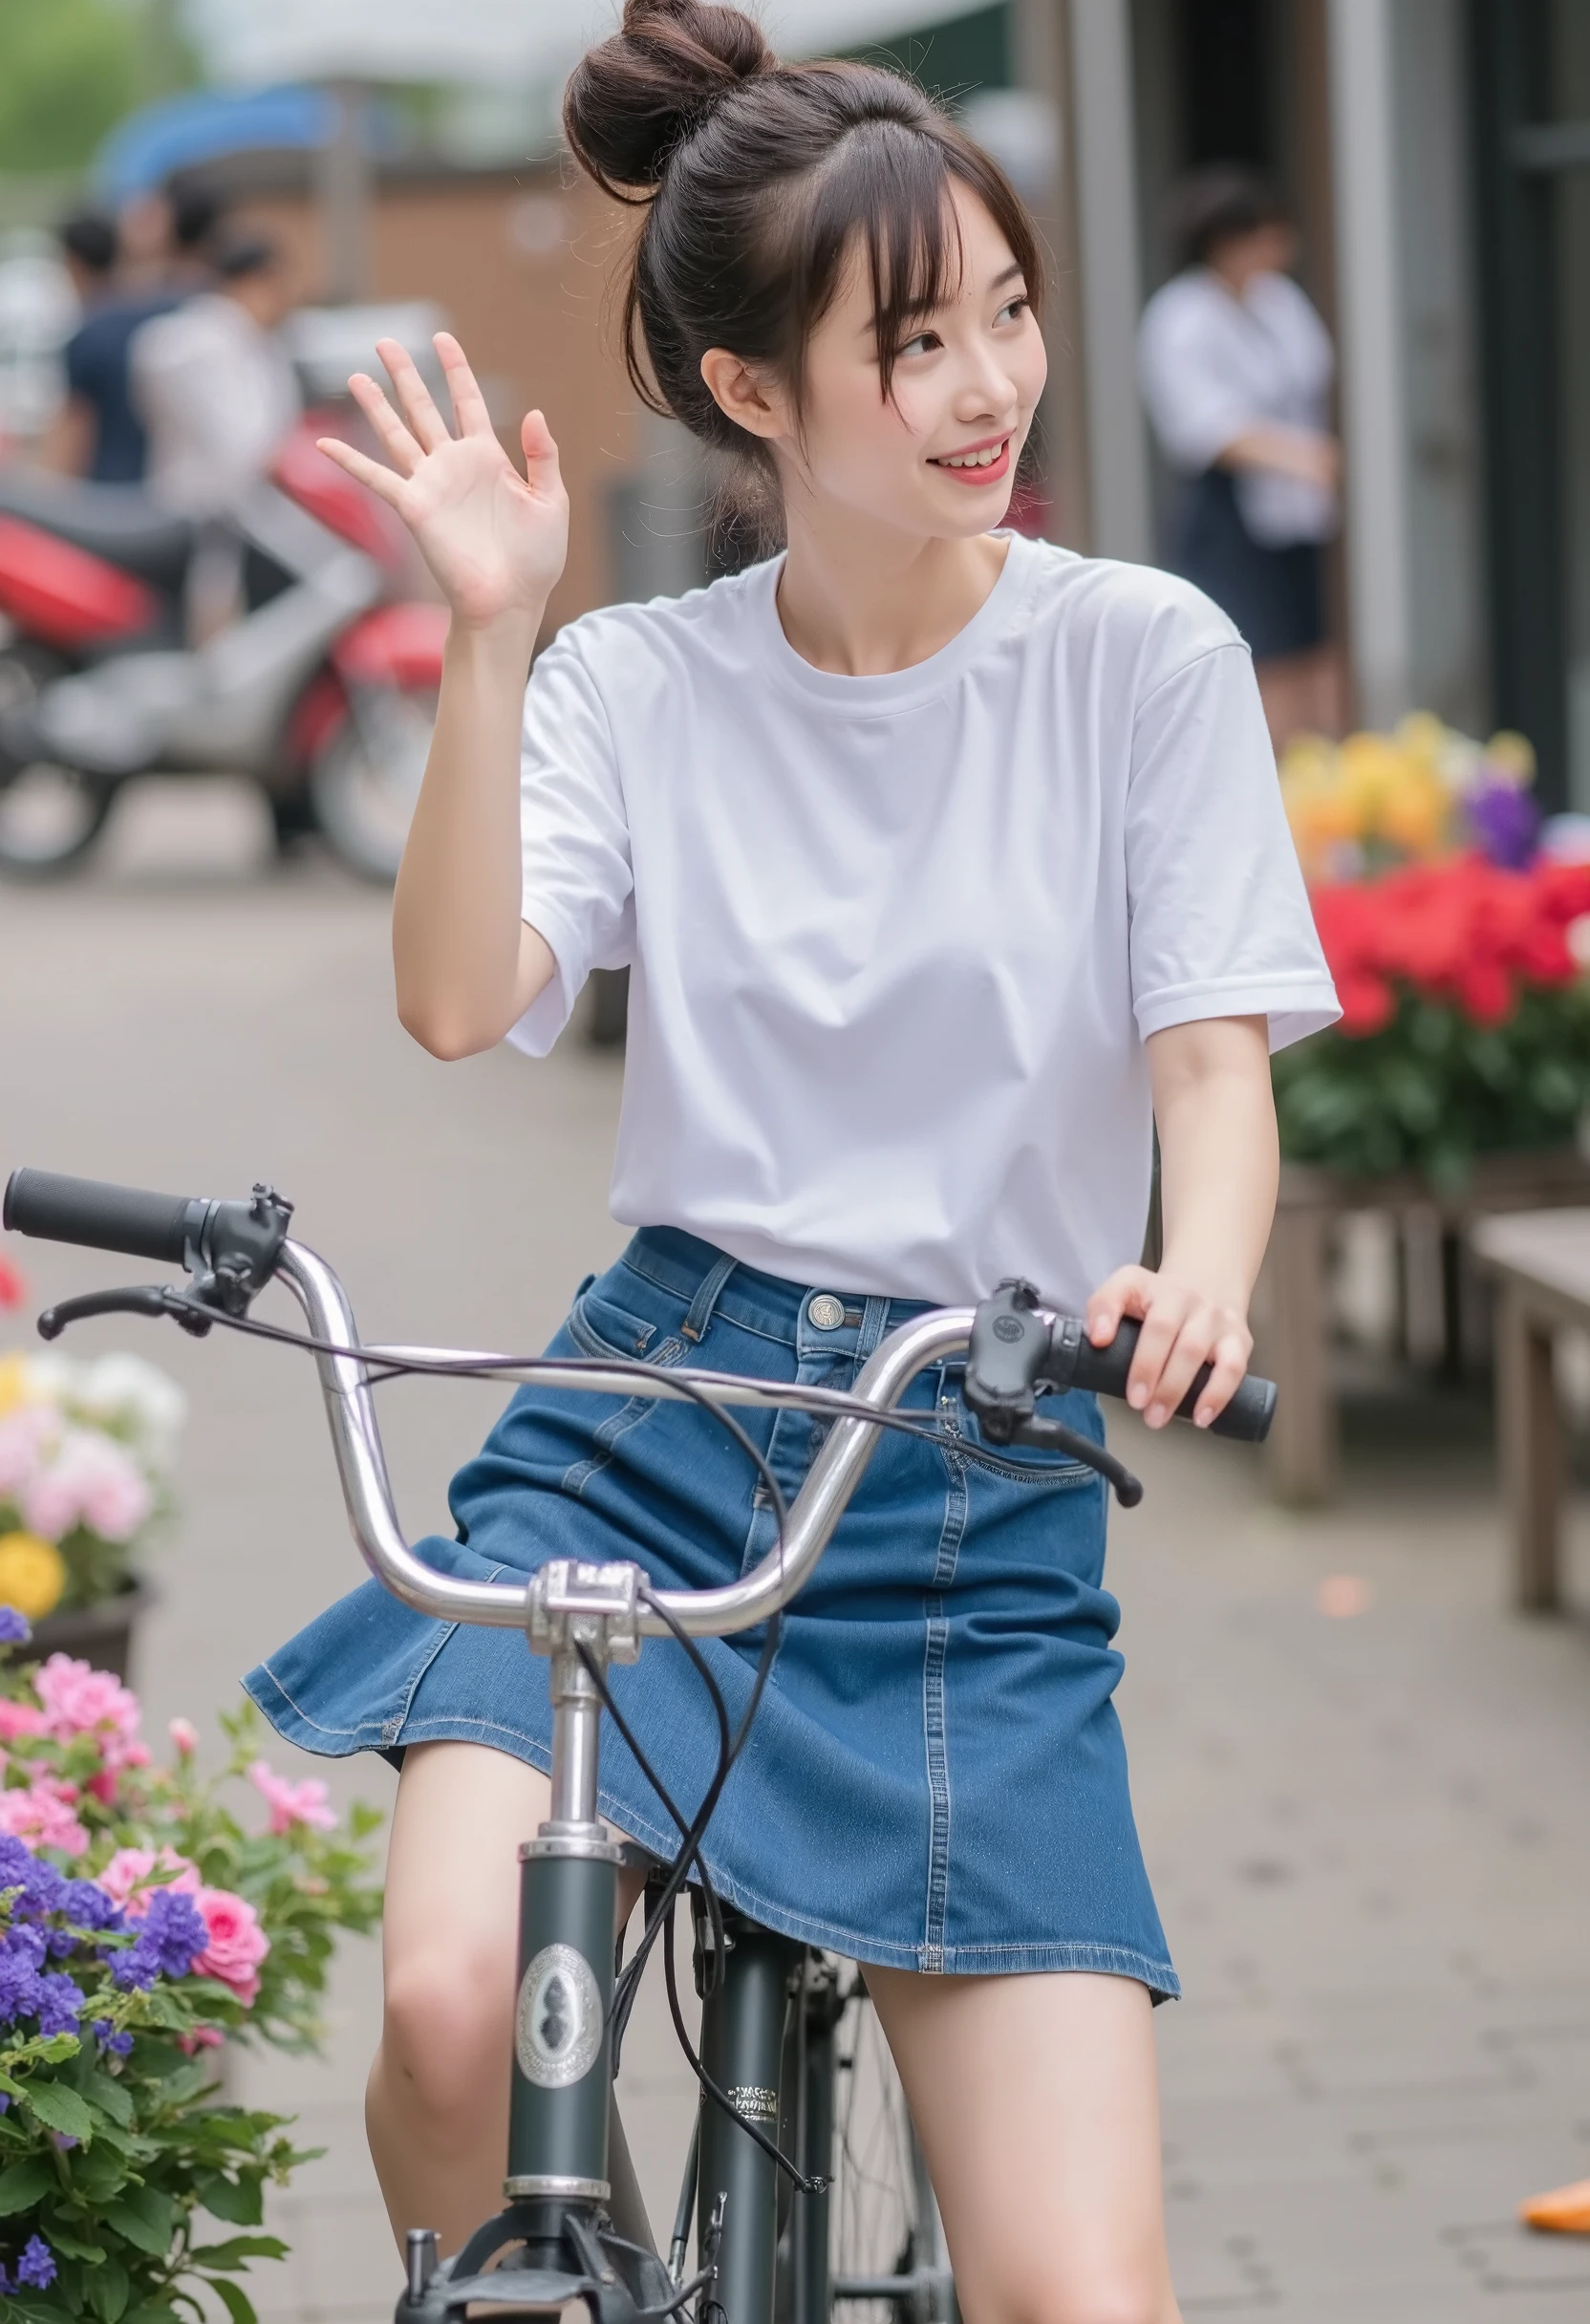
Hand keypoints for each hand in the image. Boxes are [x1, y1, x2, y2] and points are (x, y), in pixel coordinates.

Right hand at [319, 333, 568, 633]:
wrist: (511, 601)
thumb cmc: (536, 561)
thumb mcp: (551, 501)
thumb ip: (544, 456)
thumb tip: (535, 412)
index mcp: (489, 458)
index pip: (467, 402)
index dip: (455, 369)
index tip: (441, 338)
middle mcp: (454, 466)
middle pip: (424, 408)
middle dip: (405, 375)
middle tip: (384, 342)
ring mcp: (431, 485)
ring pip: (397, 433)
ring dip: (376, 405)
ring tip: (356, 375)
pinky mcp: (414, 508)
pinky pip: (377, 478)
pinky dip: (351, 461)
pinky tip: (325, 444)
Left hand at [1085, 1265, 1251, 1429]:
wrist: (1212, 1285)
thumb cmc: (1160, 1301)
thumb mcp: (1127, 1291)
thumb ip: (1103, 1308)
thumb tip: (1097, 1339)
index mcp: (1150, 1285)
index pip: (1124, 1293)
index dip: (1108, 1316)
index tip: (1100, 1343)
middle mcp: (1185, 1297)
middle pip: (1164, 1329)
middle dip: (1147, 1369)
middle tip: (1136, 1403)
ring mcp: (1214, 1318)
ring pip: (1195, 1350)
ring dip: (1175, 1388)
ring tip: (1158, 1417)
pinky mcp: (1239, 1339)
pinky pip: (1233, 1368)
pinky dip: (1218, 1395)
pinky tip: (1201, 1417)